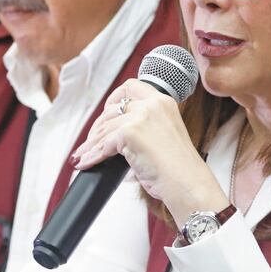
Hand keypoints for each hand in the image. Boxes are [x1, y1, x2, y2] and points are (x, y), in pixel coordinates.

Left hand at [72, 79, 227, 225]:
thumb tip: (116, 134)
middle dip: (97, 128)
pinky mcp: (130, 133)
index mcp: (163, 102)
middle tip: (90, 143)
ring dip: (90, 145)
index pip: (131, 87)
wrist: (188, 184)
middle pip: (112, 110)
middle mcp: (152, 105)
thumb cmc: (179, 169)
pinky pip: (103, 145)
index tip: (106, 112)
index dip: (114, 98)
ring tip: (82, 156)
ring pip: (105, 129)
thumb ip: (146, 127)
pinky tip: (86, 163)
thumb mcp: (165, 136)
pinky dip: (92, 156)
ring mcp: (141, 117)